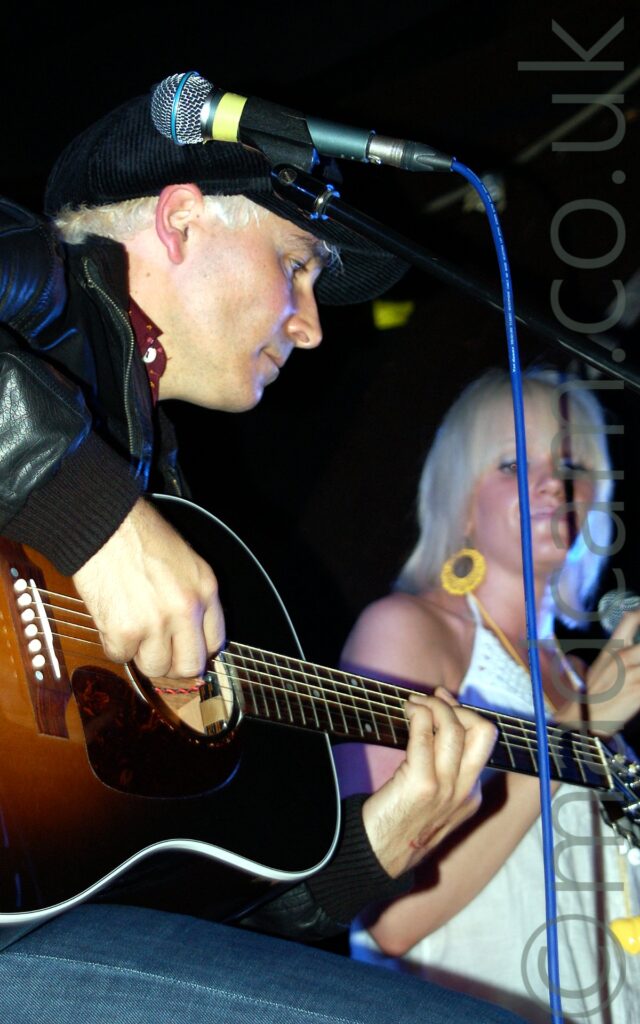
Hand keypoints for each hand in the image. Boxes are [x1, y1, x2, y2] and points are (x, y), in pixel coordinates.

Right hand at [72, 498, 224, 678]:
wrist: (105, 526)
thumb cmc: (141, 537)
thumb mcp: (186, 562)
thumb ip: (193, 598)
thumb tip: (191, 636)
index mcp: (205, 590)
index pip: (214, 644)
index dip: (196, 651)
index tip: (184, 651)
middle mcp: (185, 609)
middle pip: (189, 666)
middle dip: (173, 665)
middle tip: (158, 653)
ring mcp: (155, 623)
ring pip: (155, 667)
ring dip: (141, 655)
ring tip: (132, 630)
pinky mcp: (124, 631)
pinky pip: (121, 656)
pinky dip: (114, 644)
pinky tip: (113, 618)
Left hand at [361, 687, 496, 876]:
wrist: (377, 857)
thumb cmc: (397, 822)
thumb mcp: (431, 799)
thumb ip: (439, 768)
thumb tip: (434, 723)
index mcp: (471, 795)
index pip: (484, 741)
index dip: (464, 713)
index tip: (442, 701)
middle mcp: (465, 792)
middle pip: (483, 732)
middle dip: (458, 707)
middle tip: (430, 700)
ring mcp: (446, 789)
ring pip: (455, 729)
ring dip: (433, 706)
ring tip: (412, 704)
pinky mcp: (422, 785)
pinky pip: (426, 737)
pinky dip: (419, 716)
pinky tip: (407, 712)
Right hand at [556, 609, 639, 736]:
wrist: (586, 719)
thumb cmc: (594, 692)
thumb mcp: (602, 664)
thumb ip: (620, 648)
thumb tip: (632, 632)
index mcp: (612, 649)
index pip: (630, 620)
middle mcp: (623, 658)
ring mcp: (633, 675)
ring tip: (639, 673)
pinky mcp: (639, 692)